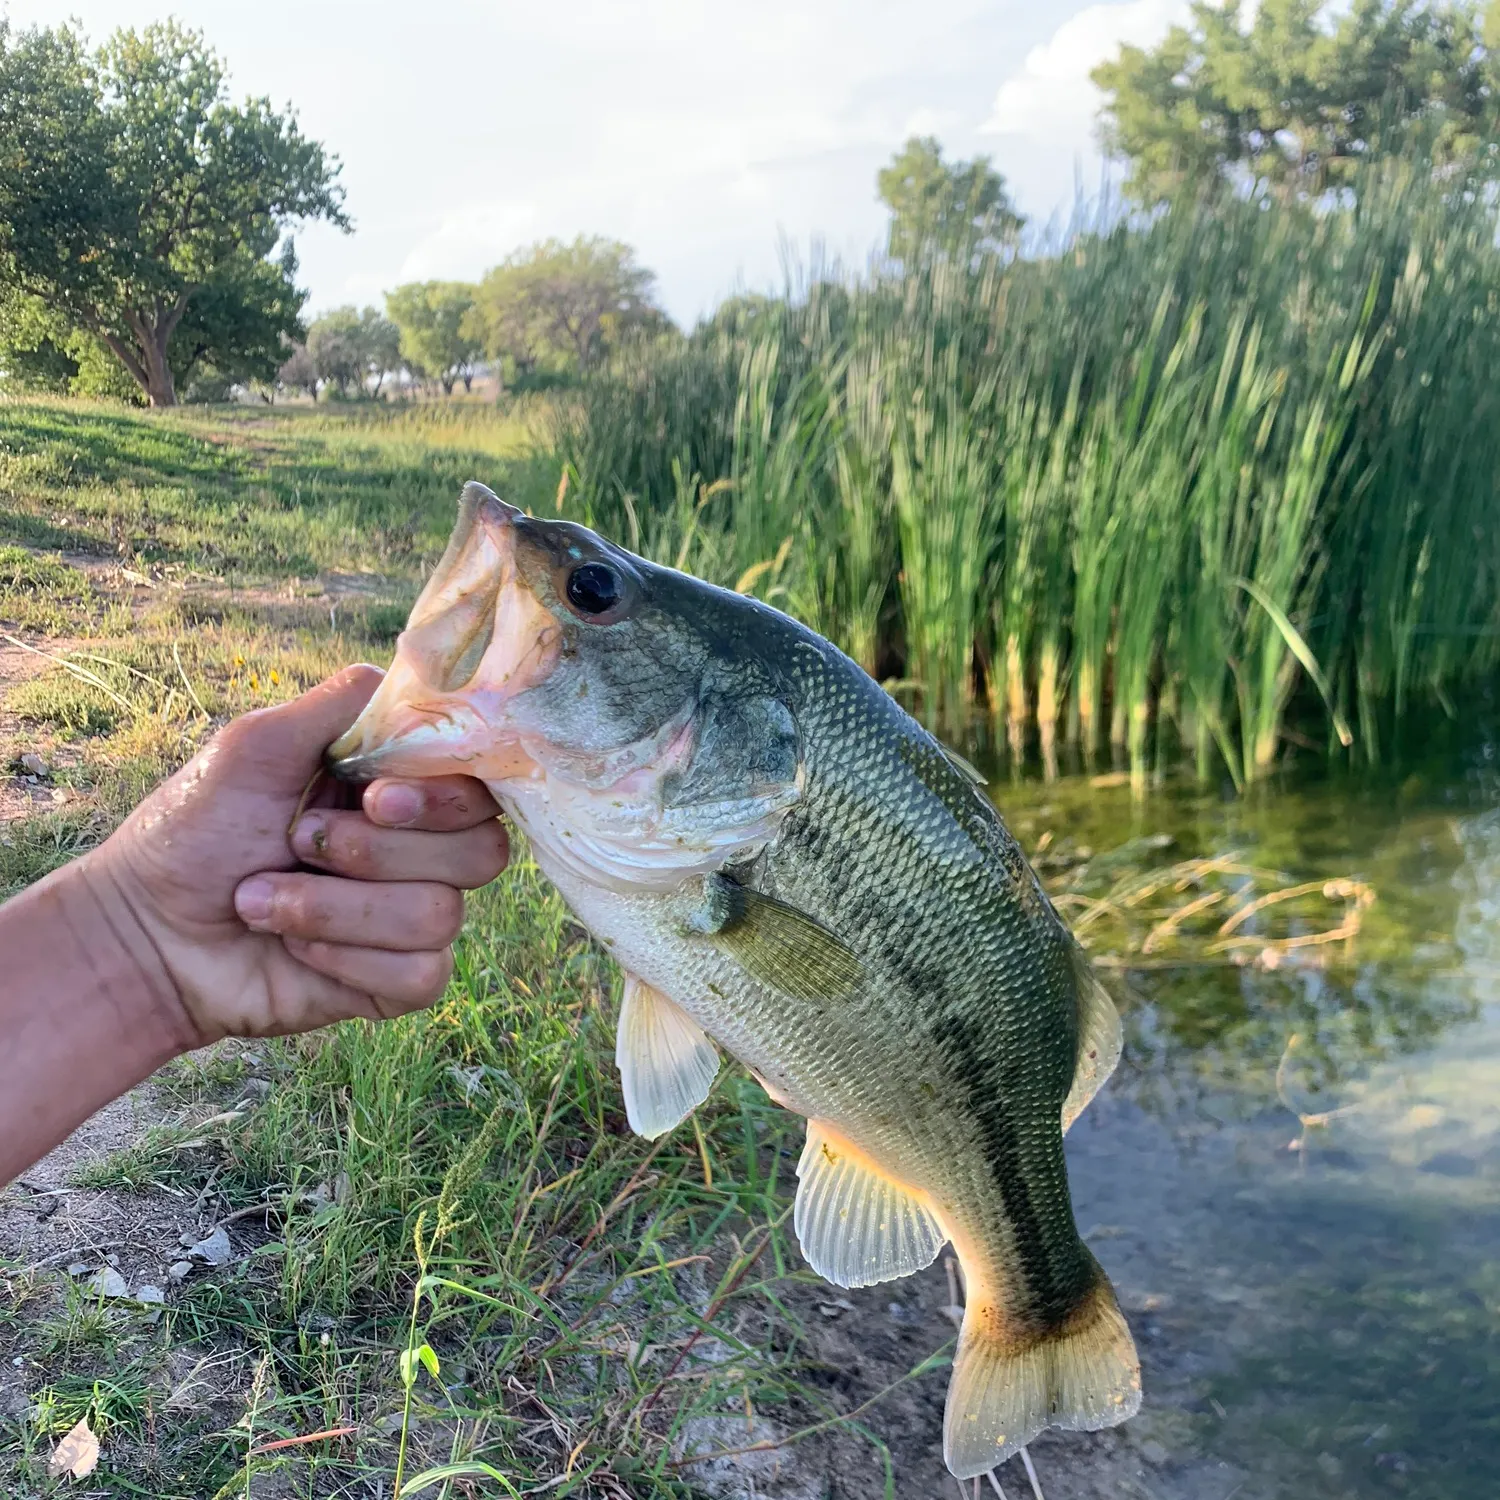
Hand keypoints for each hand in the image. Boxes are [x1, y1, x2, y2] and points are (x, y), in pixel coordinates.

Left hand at [82, 665, 508, 1045]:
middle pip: (482, 852)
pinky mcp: (399, 983)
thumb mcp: (257, 744)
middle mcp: (420, 851)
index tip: (372, 798)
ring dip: (334, 909)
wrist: (144, 935)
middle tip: (296, 842)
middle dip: (377, 853)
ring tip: (262, 900)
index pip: (479, 785)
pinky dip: (347, 960)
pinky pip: (420, 973)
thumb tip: (414, 680)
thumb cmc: (193, 833)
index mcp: (401, 789)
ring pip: (439, 915)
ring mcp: (413, 918)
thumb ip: (341, 705)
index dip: (441, 796)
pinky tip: (295, 950)